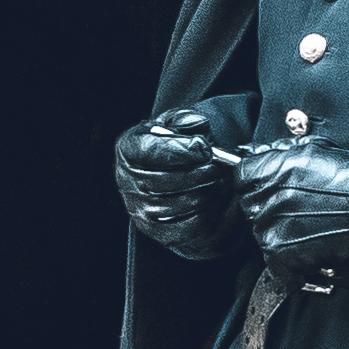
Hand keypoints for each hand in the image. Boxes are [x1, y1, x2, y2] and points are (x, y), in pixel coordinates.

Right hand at [115, 110, 244, 260]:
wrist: (172, 171)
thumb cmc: (176, 144)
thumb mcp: (177, 124)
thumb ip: (186, 119)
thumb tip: (197, 125)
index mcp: (128, 148)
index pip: (149, 151)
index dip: (181, 150)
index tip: (205, 148)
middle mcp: (127, 180)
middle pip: (168, 180)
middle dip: (202, 171)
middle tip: (221, 164)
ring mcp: (140, 208)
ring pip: (184, 202)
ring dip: (209, 190)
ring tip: (218, 179)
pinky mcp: (156, 229)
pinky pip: (191, 224)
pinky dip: (209, 211)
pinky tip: (212, 196)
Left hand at [236, 137, 348, 281]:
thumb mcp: (316, 150)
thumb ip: (282, 152)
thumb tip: (261, 154)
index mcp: (273, 170)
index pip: (241, 175)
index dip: (255, 181)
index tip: (266, 186)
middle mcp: (268, 198)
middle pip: (249, 205)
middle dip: (267, 206)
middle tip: (295, 208)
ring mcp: (273, 228)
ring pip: (260, 233)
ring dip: (279, 232)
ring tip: (307, 228)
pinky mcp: (283, 254)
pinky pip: (274, 264)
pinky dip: (289, 264)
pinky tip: (307, 251)